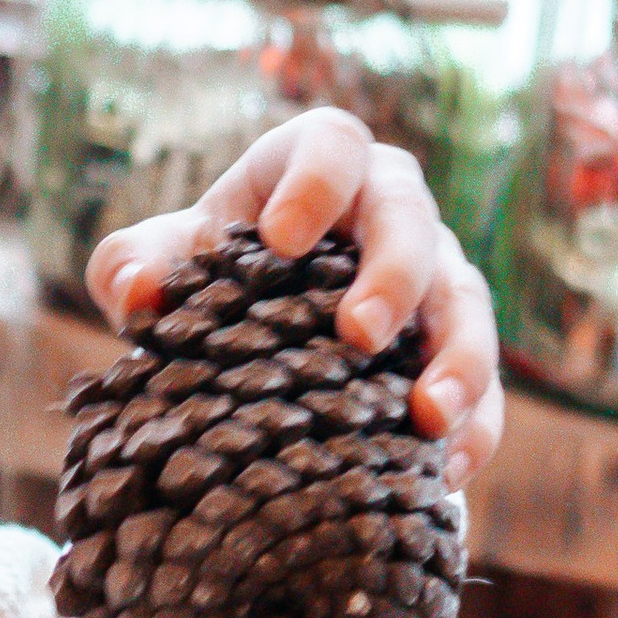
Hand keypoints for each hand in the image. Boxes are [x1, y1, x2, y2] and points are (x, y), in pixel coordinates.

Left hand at [82, 107, 502, 487]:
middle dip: (393, 275)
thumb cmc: (203, 275)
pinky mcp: (454, 347)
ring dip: (457, 358)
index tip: (281, 238)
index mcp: (315, 165)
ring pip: (465, 301)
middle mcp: (388, 208)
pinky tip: (444, 473)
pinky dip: (474, 426)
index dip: (316, 183)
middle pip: (411, 218)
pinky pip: (486, 384)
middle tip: (358, 335)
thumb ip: (130, 265)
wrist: (242, 331)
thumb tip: (136, 294)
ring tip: (428, 416)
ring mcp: (433, 275)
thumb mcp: (155, 263)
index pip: (331, 145)